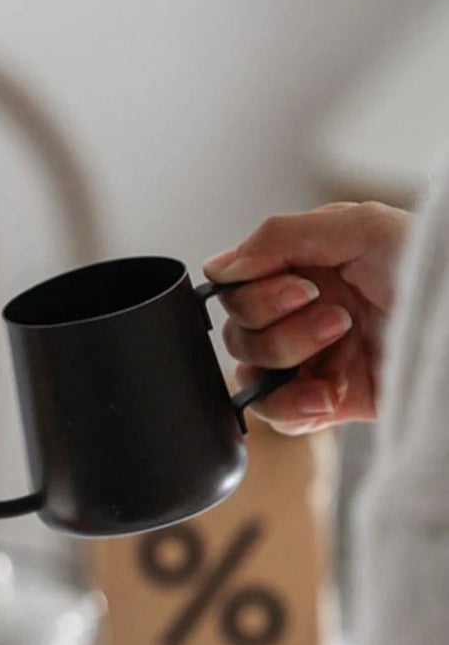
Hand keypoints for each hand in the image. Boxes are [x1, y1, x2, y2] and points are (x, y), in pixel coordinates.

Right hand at [203, 200, 410, 431]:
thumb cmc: (431, 266)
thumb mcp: (358, 227)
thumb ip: (279, 236)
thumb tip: (217, 267)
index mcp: (303, 268)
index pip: (236, 288)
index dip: (255, 292)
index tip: (301, 285)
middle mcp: (301, 314)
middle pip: (237, 332)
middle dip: (279, 324)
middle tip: (336, 312)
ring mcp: (314, 361)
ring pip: (251, 375)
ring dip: (290, 358)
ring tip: (343, 341)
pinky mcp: (331, 402)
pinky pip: (281, 417)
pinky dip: (296, 408)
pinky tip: (331, 394)